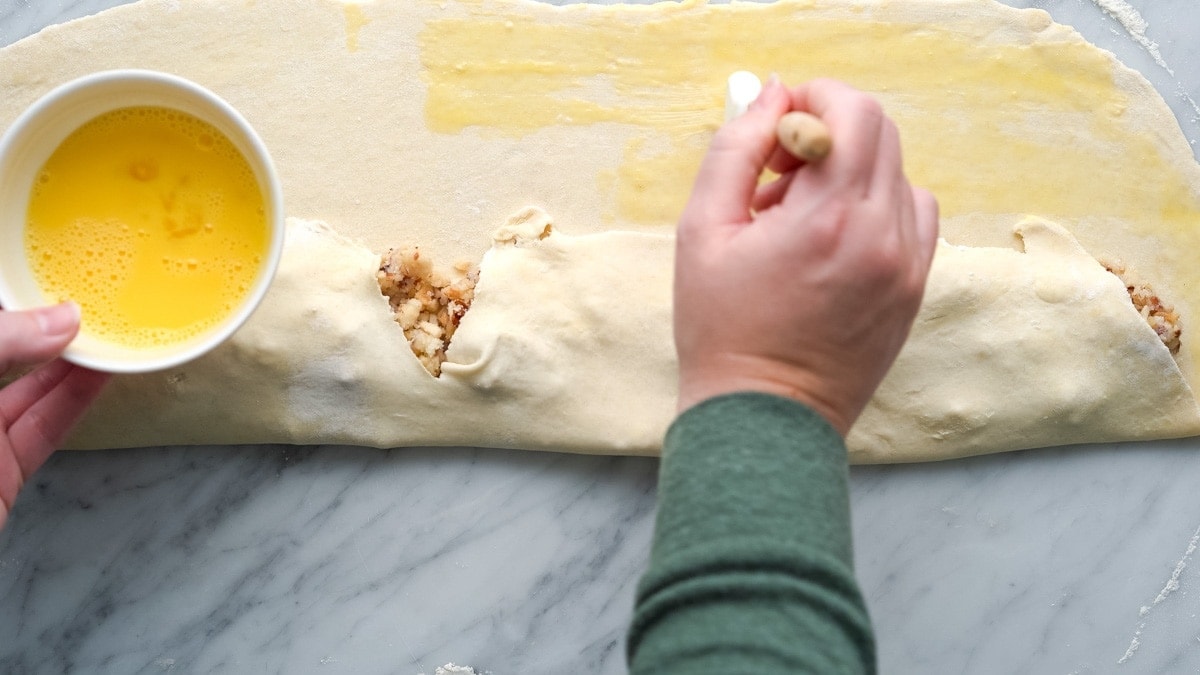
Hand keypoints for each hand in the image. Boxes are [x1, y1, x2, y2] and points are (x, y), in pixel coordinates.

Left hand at [1, 303, 108, 529]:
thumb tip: (60, 318)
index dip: (6, 290)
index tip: (35, 268)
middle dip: (37, 320)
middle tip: (82, 289)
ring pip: (23, 386)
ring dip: (68, 358)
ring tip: (107, 324)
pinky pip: (41, 428)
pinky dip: (73, 401)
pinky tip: (102, 374)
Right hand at [673, 77, 938, 434]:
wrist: (762, 419)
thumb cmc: (721, 331)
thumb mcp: (701, 231)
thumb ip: (735, 150)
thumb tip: (771, 95)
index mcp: (826, 218)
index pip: (852, 112)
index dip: (812, 99)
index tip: (777, 124)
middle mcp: (880, 235)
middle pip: (881, 133)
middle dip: (829, 129)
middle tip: (780, 169)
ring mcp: (907, 266)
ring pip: (897, 173)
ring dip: (851, 171)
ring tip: (802, 214)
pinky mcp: (914, 290)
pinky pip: (914, 217)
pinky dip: (877, 207)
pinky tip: (834, 238)